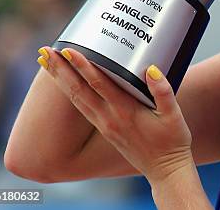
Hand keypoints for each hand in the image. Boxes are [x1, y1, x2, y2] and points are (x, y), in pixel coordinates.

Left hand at [36, 46, 193, 182]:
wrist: (165, 169)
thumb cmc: (172, 140)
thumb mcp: (174, 114)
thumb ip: (163, 91)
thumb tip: (152, 69)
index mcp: (125, 111)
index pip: (98, 83)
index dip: (82, 65)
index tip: (68, 50)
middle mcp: (109, 118)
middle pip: (78, 89)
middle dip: (60, 69)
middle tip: (45, 51)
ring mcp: (104, 125)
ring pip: (75, 98)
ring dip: (60, 79)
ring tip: (46, 63)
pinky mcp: (104, 129)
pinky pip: (81, 107)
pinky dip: (69, 92)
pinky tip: (64, 84)